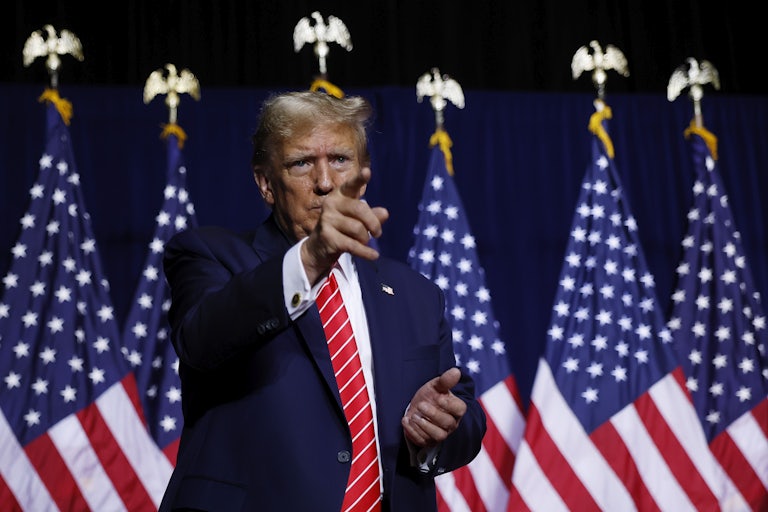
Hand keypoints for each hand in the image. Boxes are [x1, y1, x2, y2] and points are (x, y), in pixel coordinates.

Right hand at [302, 167, 388, 283]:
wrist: (318, 247)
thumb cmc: (341, 228)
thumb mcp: (357, 219)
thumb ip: (371, 215)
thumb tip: (384, 213)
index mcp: (340, 195)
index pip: (351, 185)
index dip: (359, 179)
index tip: (367, 172)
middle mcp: (331, 204)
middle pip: (360, 209)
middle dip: (374, 223)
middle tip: (378, 234)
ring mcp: (327, 220)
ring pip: (358, 229)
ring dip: (366, 239)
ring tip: (364, 242)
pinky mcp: (327, 237)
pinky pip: (352, 245)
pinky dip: (365, 252)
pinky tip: (373, 256)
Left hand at [402, 368, 466, 447]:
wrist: (417, 408)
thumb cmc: (431, 396)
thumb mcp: (436, 386)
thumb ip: (445, 380)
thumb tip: (456, 371)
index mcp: (455, 409)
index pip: (460, 409)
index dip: (450, 404)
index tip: (438, 397)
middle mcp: (450, 424)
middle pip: (448, 423)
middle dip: (433, 414)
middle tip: (421, 405)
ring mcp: (439, 434)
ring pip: (438, 435)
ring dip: (424, 426)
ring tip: (414, 415)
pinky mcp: (427, 441)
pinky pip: (423, 441)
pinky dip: (413, 431)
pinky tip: (406, 420)